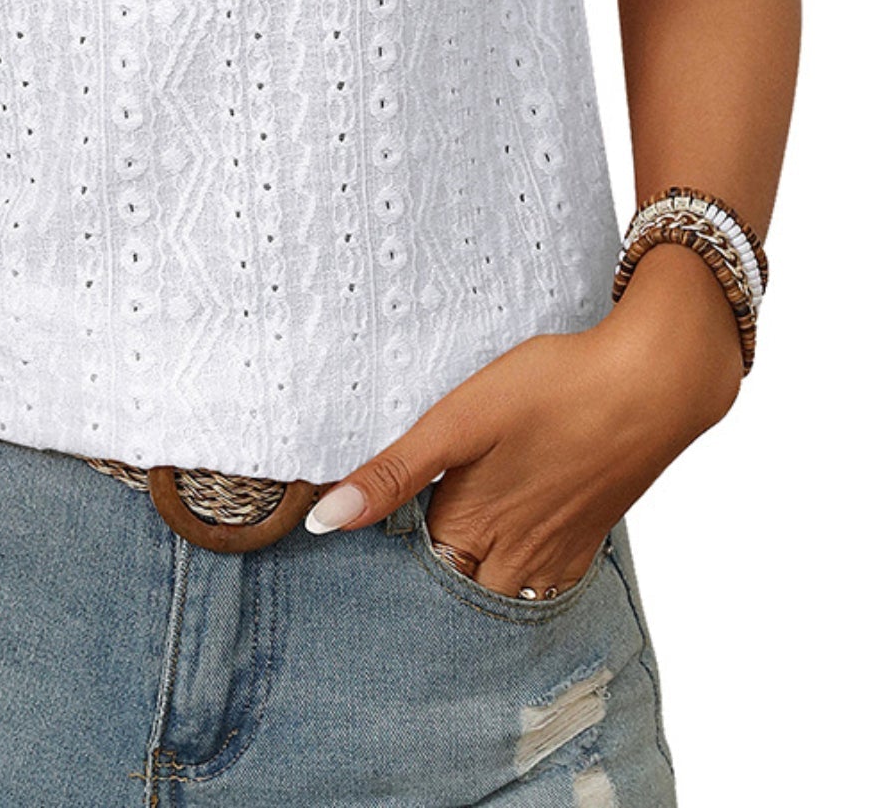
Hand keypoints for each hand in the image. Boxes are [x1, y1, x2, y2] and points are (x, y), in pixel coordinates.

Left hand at [304, 256, 743, 597]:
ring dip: (472, 580)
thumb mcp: (458, 421)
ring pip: (501, 593)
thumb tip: (324, 524)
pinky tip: (507, 542)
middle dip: (428, 580)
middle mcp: (514, 558)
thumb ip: (391, 475)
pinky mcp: (588, 538)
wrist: (654, 383)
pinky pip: (542, 582)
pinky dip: (517, 575)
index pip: (411, 573)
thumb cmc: (554, 390)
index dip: (383, 559)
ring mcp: (557, 554)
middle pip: (456, 591)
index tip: (358, 550)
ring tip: (446, 548)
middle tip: (401, 549)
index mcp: (472, 530)